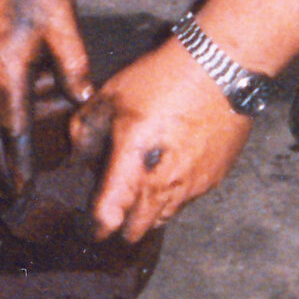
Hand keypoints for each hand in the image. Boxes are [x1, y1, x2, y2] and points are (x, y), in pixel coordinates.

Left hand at [76, 38, 252, 240]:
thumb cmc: (165, 79)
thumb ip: (86, 129)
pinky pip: (187, 200)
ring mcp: (193, 186)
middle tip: (114, 213)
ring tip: (140, 193)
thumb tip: (78, 154)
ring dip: (149, 212)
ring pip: (164, 217)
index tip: (90, 226)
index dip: (95, 226)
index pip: (108, 218)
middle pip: (138, 230)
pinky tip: (169, 172)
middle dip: (123, 226)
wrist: (220, 68)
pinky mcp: (214, 179)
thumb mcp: (112, 96)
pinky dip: (174, 195)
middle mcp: (164, 186)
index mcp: (133, 168)